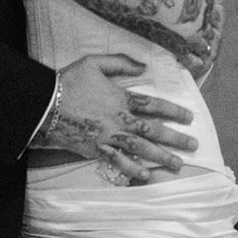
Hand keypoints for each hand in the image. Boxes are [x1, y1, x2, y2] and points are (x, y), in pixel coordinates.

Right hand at [35, 54, 199, 181]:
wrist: (44, 104)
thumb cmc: (67, 82)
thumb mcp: (93, 63)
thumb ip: (120, 62)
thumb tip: (144, 65)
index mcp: (122, 98)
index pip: (155, 105)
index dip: (174, 111)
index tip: (189, 118)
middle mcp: (120, 119)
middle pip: (154, 130)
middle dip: (175, 138)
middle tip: (193, 145)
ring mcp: (109, 136)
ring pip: (141, 148)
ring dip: (161, 156)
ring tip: (177, 164)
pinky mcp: (96, 148)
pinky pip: (118, 161)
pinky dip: (132, 168)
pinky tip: (145, 175)